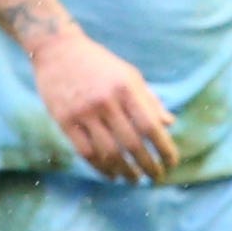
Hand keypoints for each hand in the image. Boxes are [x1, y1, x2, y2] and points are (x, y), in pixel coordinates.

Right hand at [29, 26, 177, 181]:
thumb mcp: (129, 75)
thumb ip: (149, 100)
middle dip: (148, 165)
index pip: (150, 125)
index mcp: (127, 88)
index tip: (172, 162)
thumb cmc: (100, 64)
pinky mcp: (64, 121)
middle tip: (157, 177)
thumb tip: (169, 124)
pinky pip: (85, 152)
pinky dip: (101, 168)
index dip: (163, 147)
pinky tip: (112, 175)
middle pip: (131, 143)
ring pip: (108, 152)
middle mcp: (106, 101)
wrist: (59, 51)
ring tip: (135, 180)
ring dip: (125, 171)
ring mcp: (84, 112)